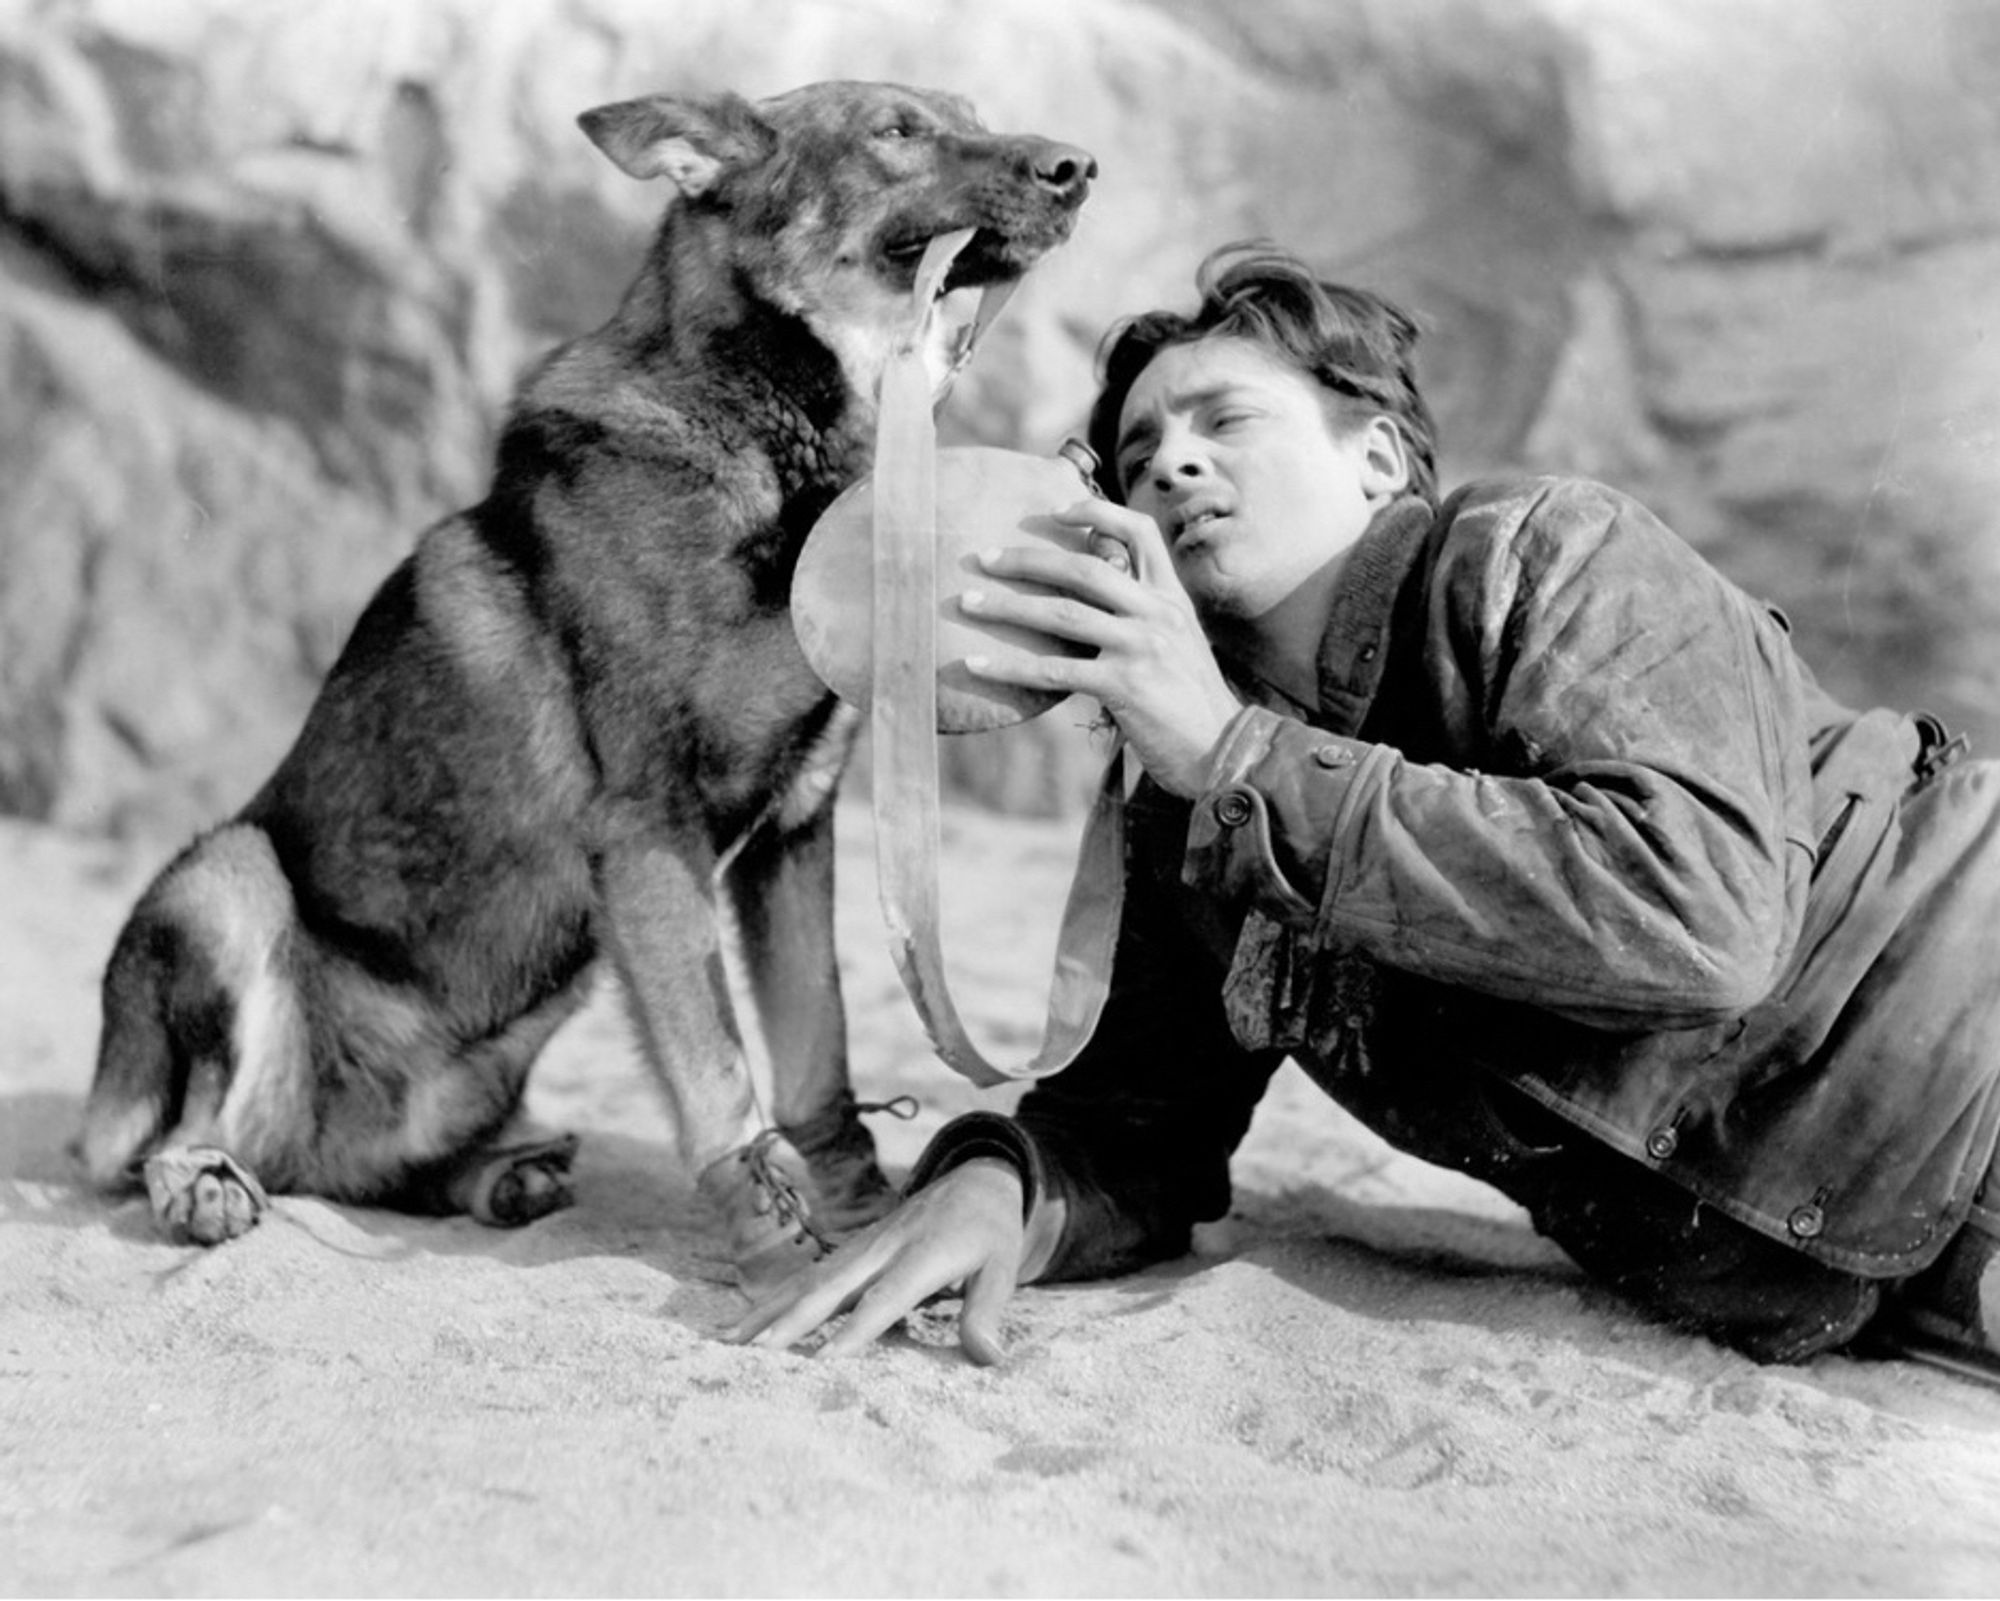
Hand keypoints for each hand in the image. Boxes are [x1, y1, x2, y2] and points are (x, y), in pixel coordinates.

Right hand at [725, 1158, 1027, 1364]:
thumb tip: (988, 1357)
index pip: (886, 1298)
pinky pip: (806, 1279)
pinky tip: (744, 1325)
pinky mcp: (849, 1253)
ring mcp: (860, 1248)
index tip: (823, 1361)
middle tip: (754, 1354)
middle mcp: (882, 1249)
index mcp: (923, 1255)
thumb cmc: (990, 1231)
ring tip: (726, 1342)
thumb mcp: (1003, 1265)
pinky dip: (772, 1301)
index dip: (855, 1331)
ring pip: (807, 1282)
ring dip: (766, 1311)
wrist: (973, 1178)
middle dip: (791, 1322)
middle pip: (831, 1288)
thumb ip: (989, 1309)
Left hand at [959, 499, 1242, 796]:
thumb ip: (1142, 618)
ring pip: (1061, 614)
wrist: (1224, 753)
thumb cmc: (1192, 704)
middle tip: (983, 558)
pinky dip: (1009, 668)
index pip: (1140, 532)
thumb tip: (1088, 605)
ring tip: (967, 603)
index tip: (1055, 511)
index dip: (1097, 513)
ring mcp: (1141, 648)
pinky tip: (976, 666)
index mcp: (1172, 598)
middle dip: (1027, 559)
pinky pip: (1053, 671)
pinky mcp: (1124, 686)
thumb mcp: (1179, 645)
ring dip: (1006, 607)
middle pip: (1084, 568)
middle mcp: (1158, 614)